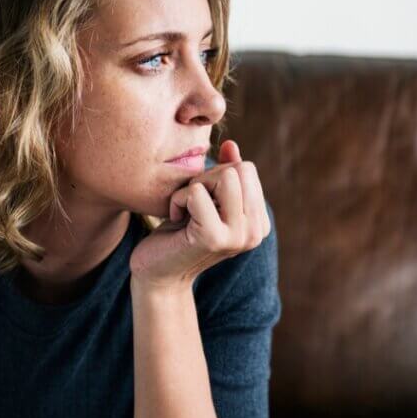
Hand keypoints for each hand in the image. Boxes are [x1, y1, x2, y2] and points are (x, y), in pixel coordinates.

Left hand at [129, 139, 270, 290]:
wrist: (157, 273)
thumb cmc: (179, 233)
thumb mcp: (206, 199)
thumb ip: (224, 173)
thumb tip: (231, 145)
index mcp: (259, 222)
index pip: (247, 169)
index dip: (217, 176)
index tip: (202, 202)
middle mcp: (255, 232)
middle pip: (239, 169)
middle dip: (207, 177)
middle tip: (191, 204)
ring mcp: (238, 236)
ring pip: (224, 176)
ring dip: (195, 186)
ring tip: (186, 210)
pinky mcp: (214, 238)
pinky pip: (197, 192)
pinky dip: (179, 199)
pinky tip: (176, 220)